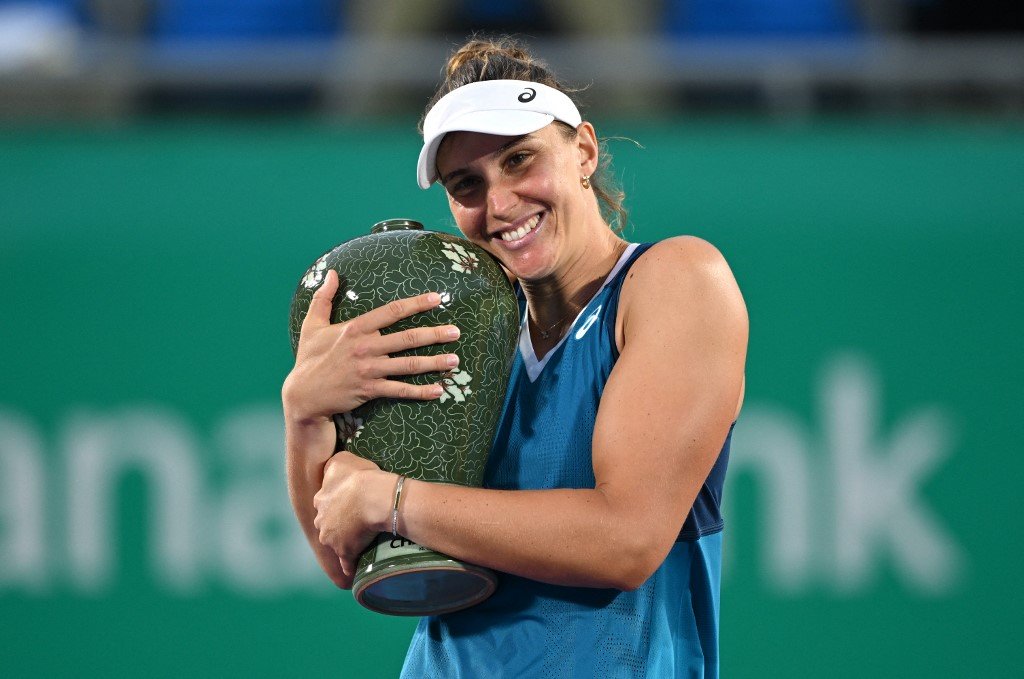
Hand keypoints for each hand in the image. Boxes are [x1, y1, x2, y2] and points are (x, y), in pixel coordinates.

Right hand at [283, 269, 460, 421]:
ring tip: (456, 360)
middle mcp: (365, 348)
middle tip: (456, 331)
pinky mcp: (370, 390)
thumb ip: (323, 298)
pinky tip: (439, 390)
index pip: (392, 312)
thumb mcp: (311, 325)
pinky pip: (400, 390)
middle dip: (434, 334)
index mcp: (356, 329)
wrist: (302, 395)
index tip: (436, 298)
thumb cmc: (309, 358)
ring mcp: (369, 370)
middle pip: (407, 338)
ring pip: (408, 365)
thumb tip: (330, 272)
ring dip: (434, 362)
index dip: (416, 304)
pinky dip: (420, 392)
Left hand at [313, 451, 392, 577]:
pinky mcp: (345, 552)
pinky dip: (348, 568)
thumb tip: (330, 470)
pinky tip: (352, 572)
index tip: (348, 503)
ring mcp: (332, 538)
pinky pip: (345, 564)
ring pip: (334, 543)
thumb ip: (332, 465)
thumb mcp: (341, 459)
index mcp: (320, 500)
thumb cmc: (361, 476)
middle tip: (354, 521)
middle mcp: (321, 520)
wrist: (374, 497)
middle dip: (336, 524)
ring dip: (342, 544)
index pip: (325, 503)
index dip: (336, 503)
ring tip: (358, 543)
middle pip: (327, 524)